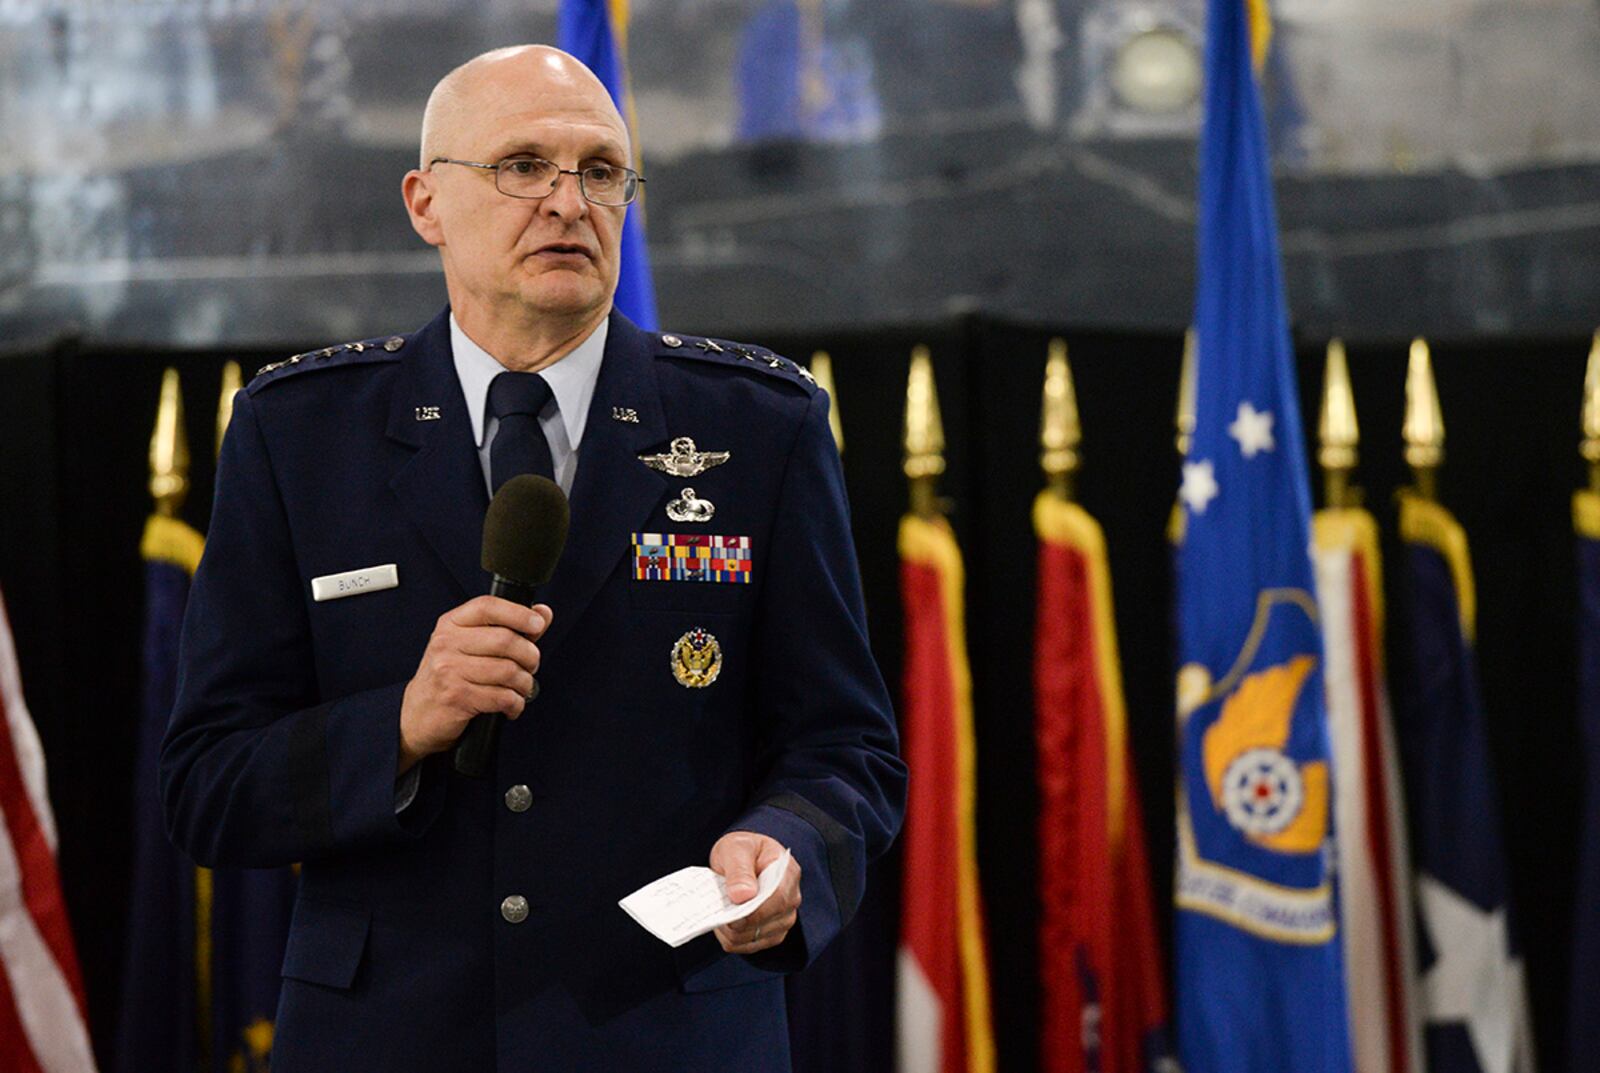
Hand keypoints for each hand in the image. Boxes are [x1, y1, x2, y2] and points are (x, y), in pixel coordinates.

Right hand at [398, 597, 550, 772]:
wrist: (417, 714)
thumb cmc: (449, 677)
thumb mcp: (472, 646)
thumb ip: (509, 628)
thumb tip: (543, 612)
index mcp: (451, 624)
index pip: (487, 606)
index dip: (518, 613)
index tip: (537, 624)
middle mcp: (447, 643)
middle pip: (505, 640)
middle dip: (530, 656)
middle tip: (530, 667)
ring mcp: (449, 670)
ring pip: (508, 671)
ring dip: (524, 684)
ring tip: (521, 688)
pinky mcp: (456, 697)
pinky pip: (502, 697)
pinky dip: (515, 704)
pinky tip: (511, 705)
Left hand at [709, 831, 801, 954]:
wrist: (742, 858)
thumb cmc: (741, 850)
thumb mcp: (736, 848)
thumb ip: (739, 869)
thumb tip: (743, 896)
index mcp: (787, 873)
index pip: (778, 900)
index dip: (753, 911)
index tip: (729, 910)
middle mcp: (792, 899)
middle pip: (765, 924)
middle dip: (736, 921)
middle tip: (717, 906)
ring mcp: (784, 919)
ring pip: (754, 938)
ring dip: (731, 931)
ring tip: (720, 911)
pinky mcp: (772, 934)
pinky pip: (748, 947)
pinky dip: (731, 939)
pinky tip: (724, 923)